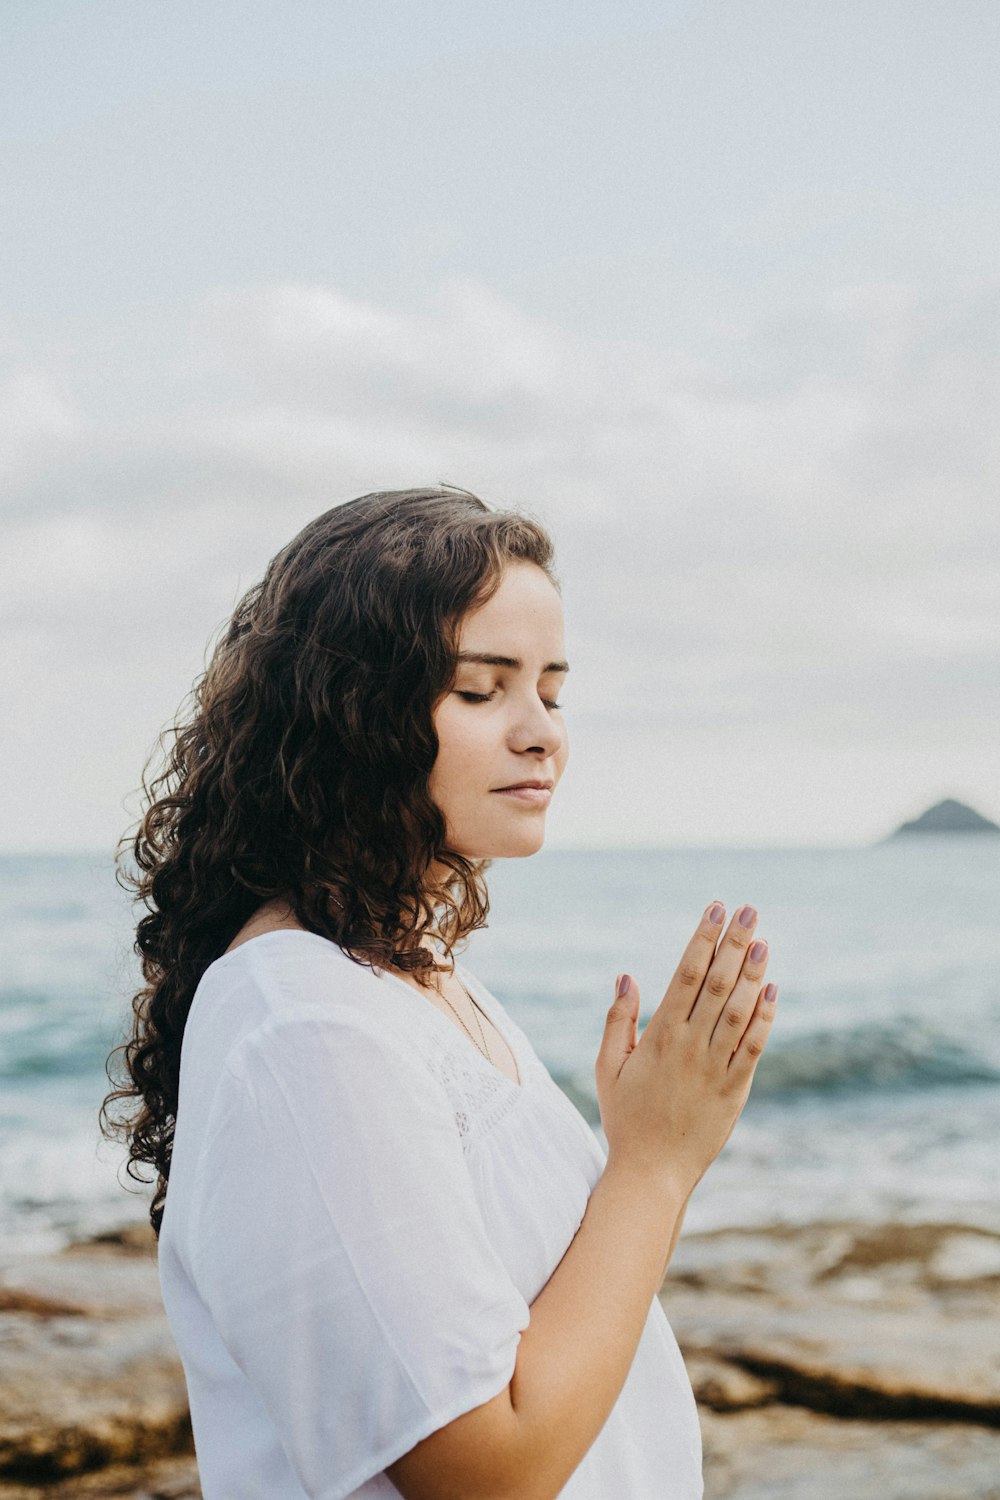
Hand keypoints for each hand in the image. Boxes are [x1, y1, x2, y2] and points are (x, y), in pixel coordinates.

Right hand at [594, 902, 776, 1198]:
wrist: (652, 1172)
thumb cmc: (626, 1119)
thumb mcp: (609, 1068)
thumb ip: (619, 1021)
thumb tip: (627, 976)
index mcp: (659, 1036)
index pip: (685, 975)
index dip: (703, 939)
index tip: (715, 910)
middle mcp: (690, 1046)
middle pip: (716, 983)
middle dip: (734, 943)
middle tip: (749, 910)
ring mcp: (715, 1068)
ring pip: (738, 1010)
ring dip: (752, 973)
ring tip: (764, 940)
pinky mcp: (735, 1090)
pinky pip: (753, 1047)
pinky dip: (764, 1018)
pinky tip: (773, 991)